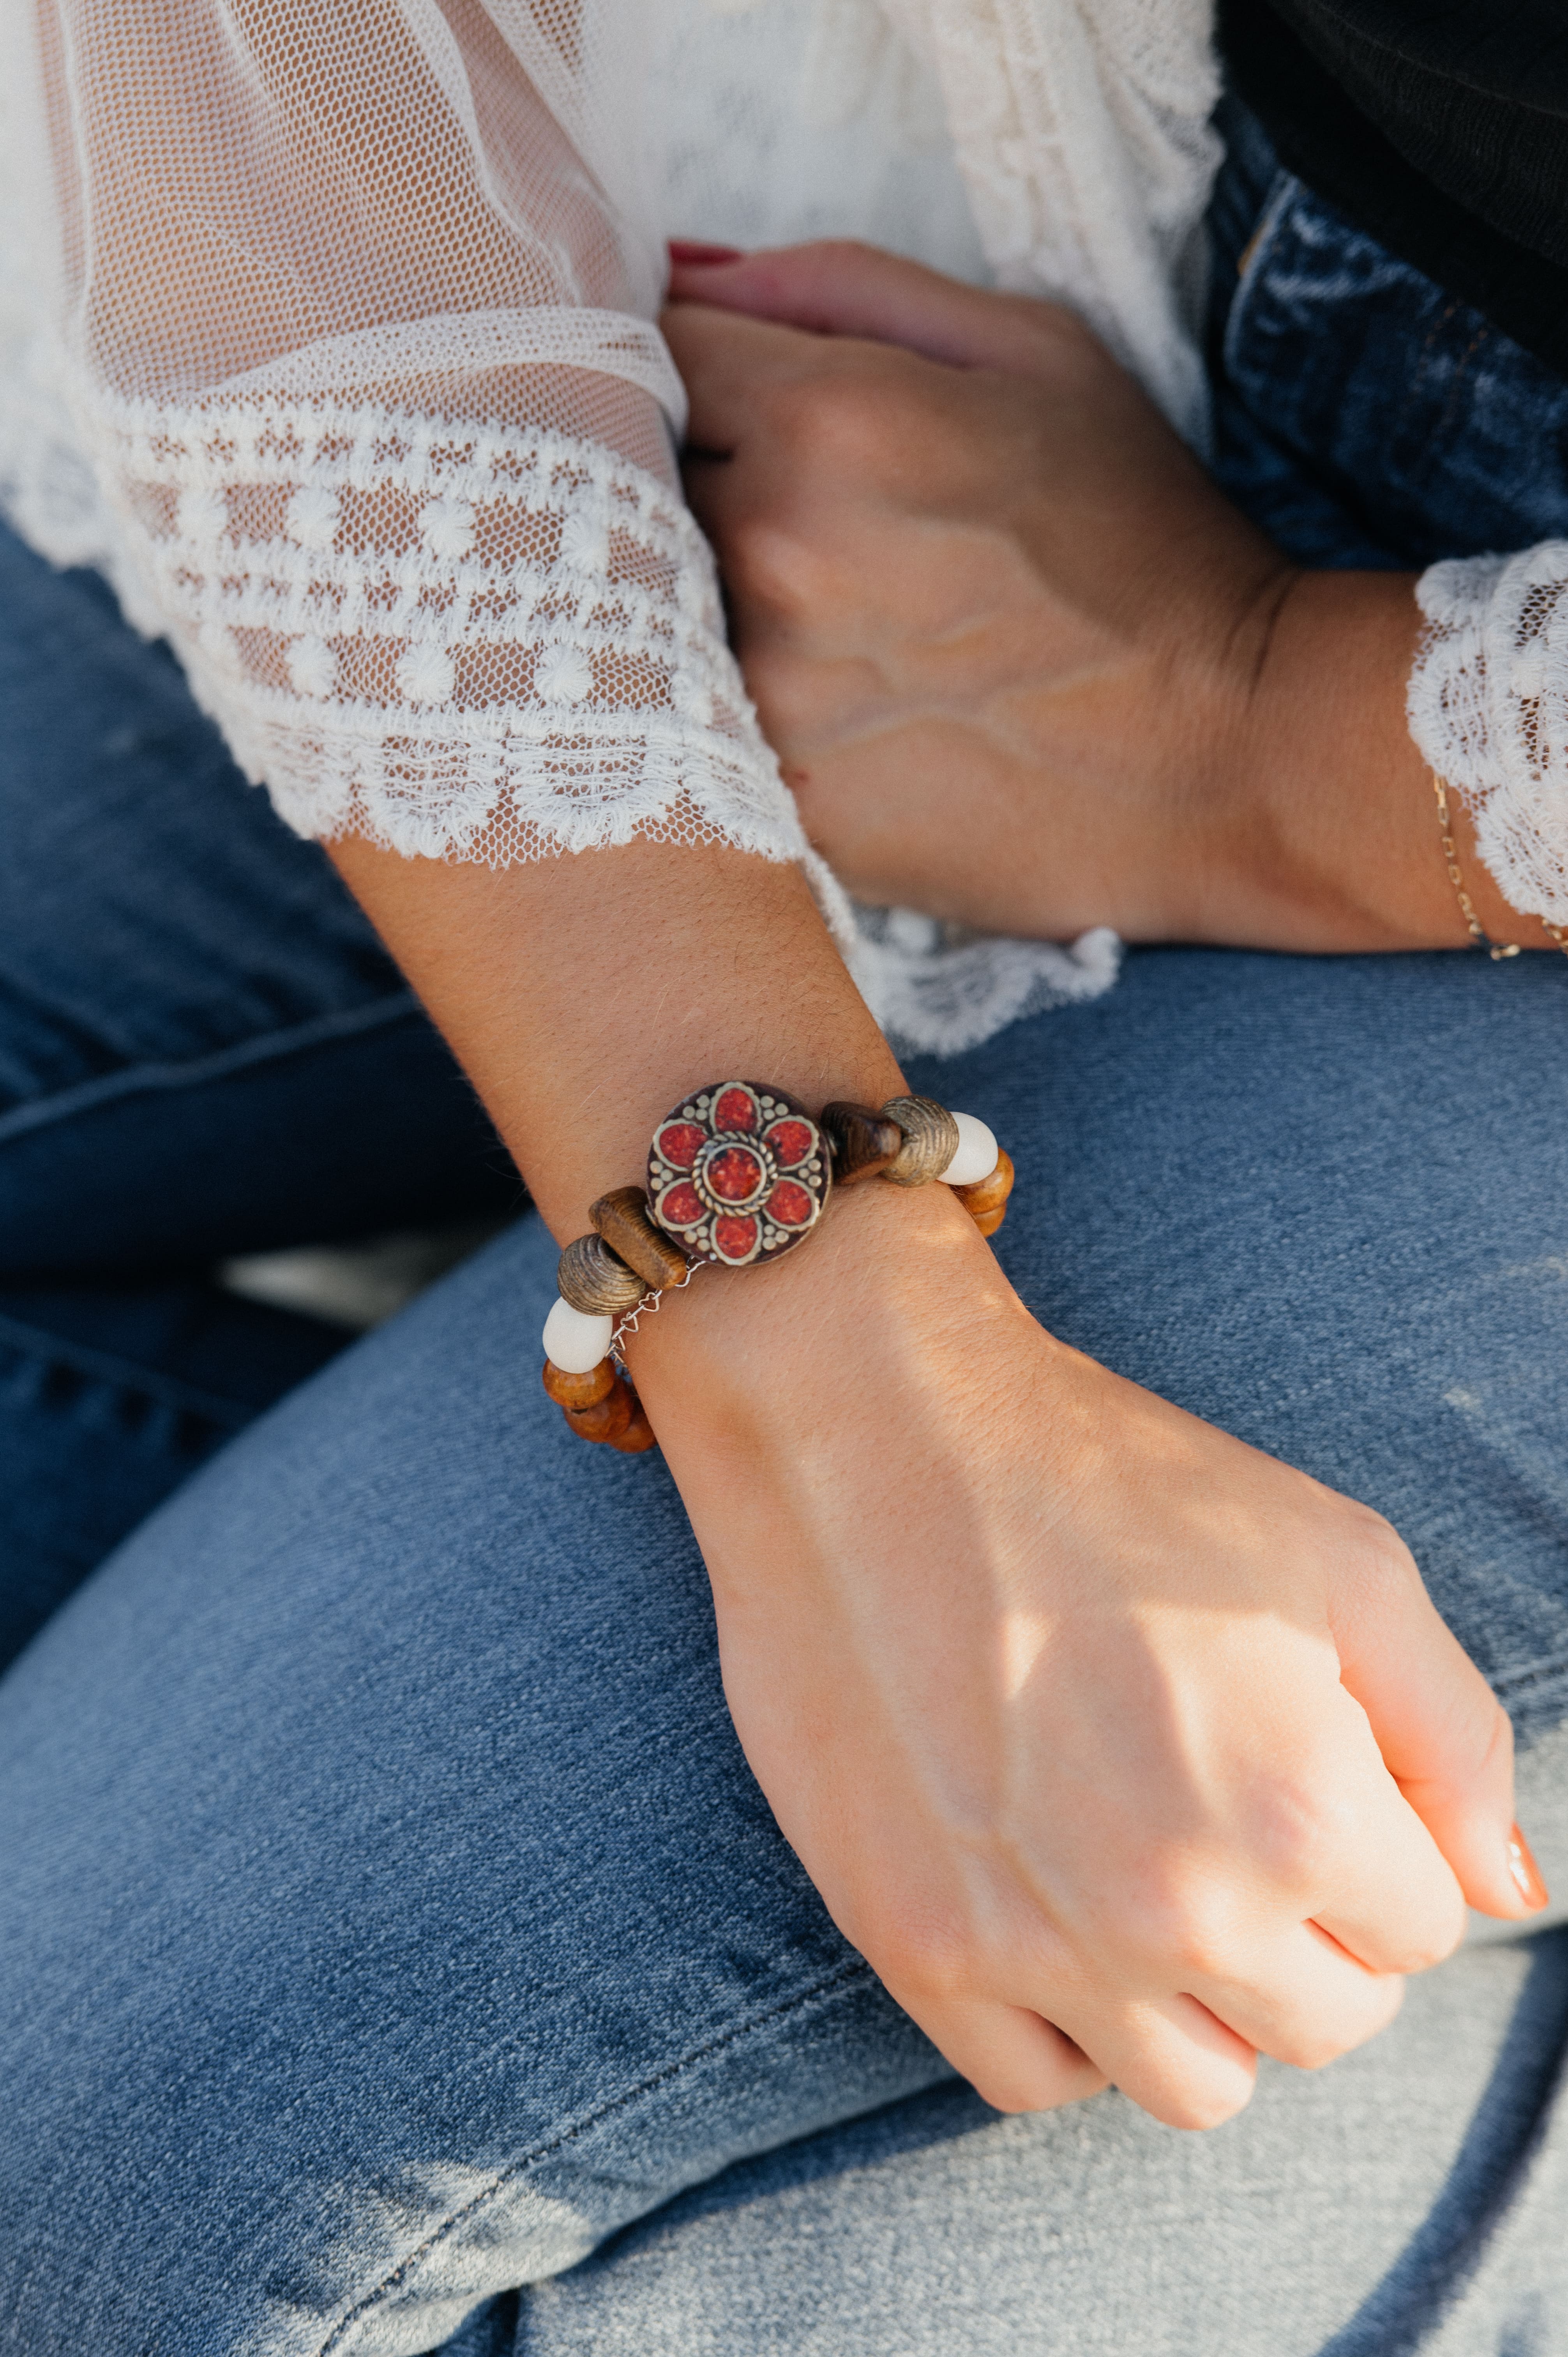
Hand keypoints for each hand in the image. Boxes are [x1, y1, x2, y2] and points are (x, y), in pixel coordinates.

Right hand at [334, 834, 1543, 2132]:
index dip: (1379, 1843)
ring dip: (1204, 2003)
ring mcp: (1034, 1941)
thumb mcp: (1336, 1560)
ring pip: (1194, 2085)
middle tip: (1234, 1811)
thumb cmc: (1109, 1478)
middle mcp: (1174, 1906)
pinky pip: (1037, 2081)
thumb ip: (1452, 1737)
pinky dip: (1072, 2025)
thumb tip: (1507, 1891)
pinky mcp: (913, 1944)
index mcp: (1297, 1813)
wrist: (874, 1433)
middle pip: (1322, 2025)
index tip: (1306, 1766)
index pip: (1420, 1932)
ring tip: (1154, 1874)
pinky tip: (1060, 1912)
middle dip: (1310, 1932)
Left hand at [664, 241, 1528, 954]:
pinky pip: (704, 723)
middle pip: (637, 487)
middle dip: (703, 490)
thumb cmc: (1139, 545)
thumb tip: (688, 271)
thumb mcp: (1032, 354)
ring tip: (842, 627)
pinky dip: (745, 708)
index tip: (764, 415)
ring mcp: (763, 688)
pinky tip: (849, 711)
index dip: (705, 379)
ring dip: (716, 604)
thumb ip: (841, 291)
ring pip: (657, 612)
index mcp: (827, 419)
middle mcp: (771, 550)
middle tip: (822, 534)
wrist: (1222, 752)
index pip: (655, 352)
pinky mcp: (773, 795)